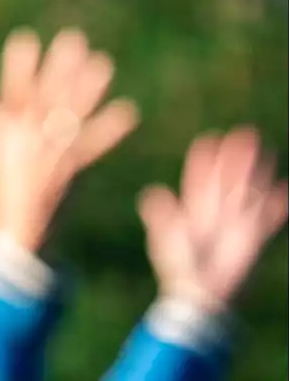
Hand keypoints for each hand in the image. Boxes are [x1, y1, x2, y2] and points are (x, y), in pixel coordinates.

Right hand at [0, 28, 139, 252]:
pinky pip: (93, 144)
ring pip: (70, 113)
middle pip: (47, 95)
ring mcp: (51, 152)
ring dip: (87, 89)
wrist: (17, 228)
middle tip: (73, 39)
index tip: (24, 39)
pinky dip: (110, 129)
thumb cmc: (4, 189)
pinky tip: (128, 111)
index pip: (12, 91)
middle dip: (60, 68)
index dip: (18, 66)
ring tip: (103, 64)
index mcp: (8, 132)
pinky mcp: (71, 167)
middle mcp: (30, 138)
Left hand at [137, 128, 287, 307]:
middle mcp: (217, 215)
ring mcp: (237, 225)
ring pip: (250, 191)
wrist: (199, 297)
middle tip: (245, 132)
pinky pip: (269, 218)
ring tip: (267, 149)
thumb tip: (153, 191)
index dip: (205, 161)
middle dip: (236, 158)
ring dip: (258, 172)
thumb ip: (159, 215)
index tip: (210, 140)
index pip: (200, 180)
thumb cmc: (178, 270)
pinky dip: (278, 204)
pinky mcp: (254, 239)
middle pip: (229, 179)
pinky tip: (285, 188)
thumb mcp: (163, 238)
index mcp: (193, 212)